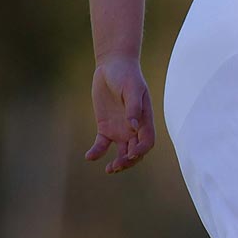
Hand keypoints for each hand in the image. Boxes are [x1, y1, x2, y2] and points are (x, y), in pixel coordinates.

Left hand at [87, 56, 155, 172]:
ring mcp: (120, 129)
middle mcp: (134, 128)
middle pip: (136, 151)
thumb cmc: (126, 76)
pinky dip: (97, 152)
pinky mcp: (105, 127)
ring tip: (109, 169)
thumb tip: (133, 127)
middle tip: (116, 166)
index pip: (148, 141)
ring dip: (118, 162)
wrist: (113, 67)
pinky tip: (90, 157)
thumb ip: (133, 107)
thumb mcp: (131, 88)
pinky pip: (102, 144)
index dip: (141, 150)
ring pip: (122, 152)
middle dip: (129, 161)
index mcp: (145, 119)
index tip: (131, 153)